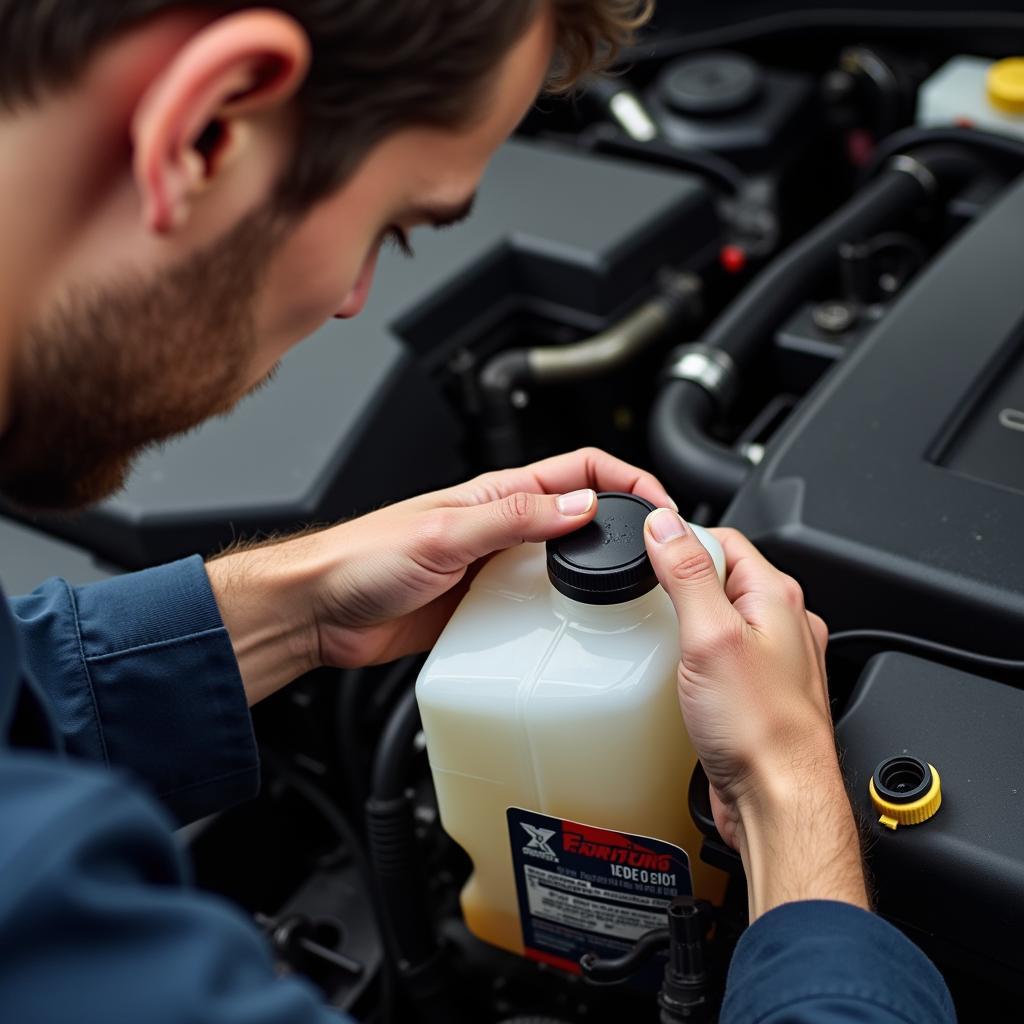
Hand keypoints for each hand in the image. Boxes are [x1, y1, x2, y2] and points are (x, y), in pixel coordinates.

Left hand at [311, 448, 672, 669]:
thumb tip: (579, 504)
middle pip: (581, 514)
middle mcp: (501, 527)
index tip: (659, 504)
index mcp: (496, 495)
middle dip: (624, 525)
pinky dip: (560, 615)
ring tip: (625, 595)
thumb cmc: (361, 558)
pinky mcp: (482, 606)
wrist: (320, 610)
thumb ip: (513, 518)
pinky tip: (568, 632)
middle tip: (656, 553)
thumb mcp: (446, 532)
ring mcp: (494, 567)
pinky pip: (535, 606)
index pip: (579, 468)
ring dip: (596, 572)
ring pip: (564, 562)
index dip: (626, 478)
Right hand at [643, 512, 867, 919]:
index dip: (681, 539)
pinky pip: (723, 653)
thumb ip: (687, 575)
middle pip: (722, 575)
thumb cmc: (761, 730)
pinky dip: (697, 654)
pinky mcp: (758, 691)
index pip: (724, 538)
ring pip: (722, 615)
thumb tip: (664, 525)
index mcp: (777, 597)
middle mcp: (784, 623)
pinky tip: (680, 672)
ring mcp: (774, 659)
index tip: (646, 551)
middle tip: (648, 597)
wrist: (779, 801)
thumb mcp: (712, 637)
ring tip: (662, 634)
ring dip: (689, 619)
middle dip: (681, 580)